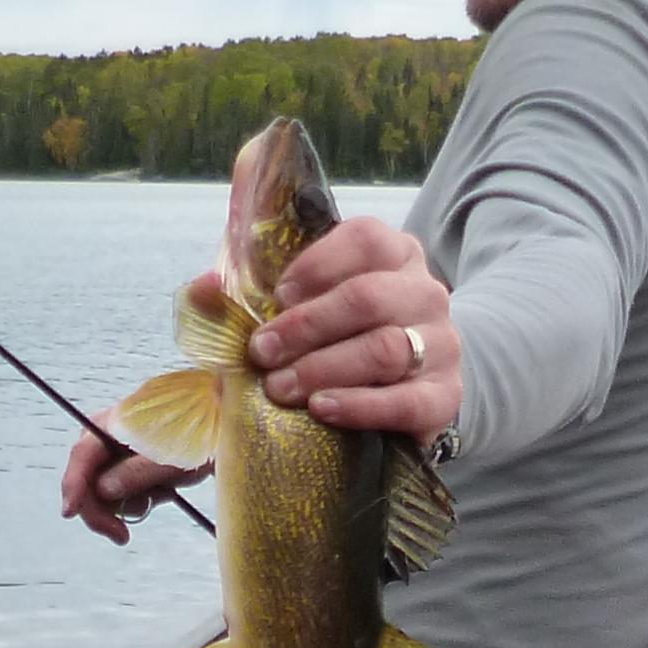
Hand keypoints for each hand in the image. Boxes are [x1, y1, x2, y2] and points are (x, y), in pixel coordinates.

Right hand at [61, 433, 191, 544]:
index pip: (82, 454)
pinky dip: (140, 500)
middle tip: (121, 537)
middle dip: (101, 509)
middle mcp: (108, 437)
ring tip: (162, 493)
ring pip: (103, 493)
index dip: (73, 485)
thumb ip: (136, 472)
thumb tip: (102, 490)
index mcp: (113, 423)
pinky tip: (163, 491)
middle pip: (86, 479)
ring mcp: (118, 453)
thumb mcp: (170, 457)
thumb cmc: (199, 435)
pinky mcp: (130, 467)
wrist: (221, 433)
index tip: (69, 512)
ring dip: (129, 504)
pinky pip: (123, 494)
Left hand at [247, 218, 459, 443]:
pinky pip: (406, 401)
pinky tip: (322, 409)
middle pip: (366, 298)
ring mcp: (442, 344)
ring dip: (322, 369)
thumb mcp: (307, 306)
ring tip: (281, 388)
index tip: (276, 296)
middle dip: (305, 326)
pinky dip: (359, 406)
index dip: (315, 265)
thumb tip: (202, 286)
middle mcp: (425, 292)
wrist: (412, 390)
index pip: (365, 239)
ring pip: (384, 349)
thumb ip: (256, 290)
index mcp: (395, 254)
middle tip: (262, 352)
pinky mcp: (446, 396)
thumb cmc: (346, 339)